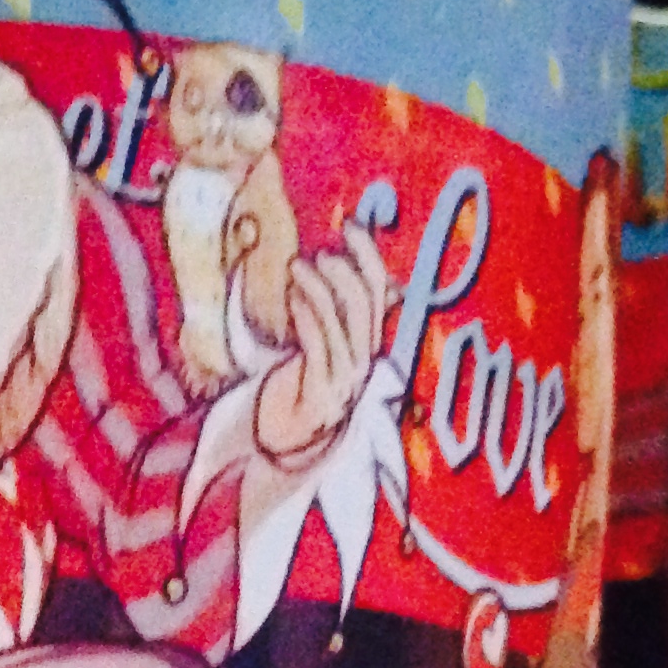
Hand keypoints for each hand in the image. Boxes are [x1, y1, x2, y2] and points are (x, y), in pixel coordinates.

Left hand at [254, 218, 391, 466]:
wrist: (287, 440)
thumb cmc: (299, 384)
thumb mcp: (319, 343)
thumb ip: (329, 311)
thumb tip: (331, 263)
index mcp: (366, 342)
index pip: (379, 291)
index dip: (368, 257)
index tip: (351, 227)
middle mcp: (363, 360)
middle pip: (365, 306)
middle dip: (344, 274)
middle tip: (319, 255)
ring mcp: (346, 380)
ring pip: (342, 324)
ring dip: (320, 291)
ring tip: (297, 269)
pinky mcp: (324, 395)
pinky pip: (320, 347)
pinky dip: (308, 318)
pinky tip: (294, 299)